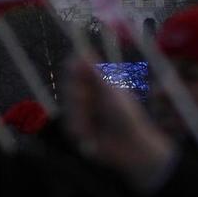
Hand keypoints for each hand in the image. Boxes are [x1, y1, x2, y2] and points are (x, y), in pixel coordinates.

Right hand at [61, 58, 175, 193]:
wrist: (130, 146)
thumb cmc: (126, 115)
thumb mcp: (110, 91)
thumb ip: (95, 72)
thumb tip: (82, 51)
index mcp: (96, 82)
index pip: (74, 68)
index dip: (73, 72)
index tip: (78, 77)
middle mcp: (87, 94)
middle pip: (68, 87)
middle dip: (78, 98)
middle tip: (92, 105)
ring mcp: (81, 111)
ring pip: (67, 108)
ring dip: (81, 117)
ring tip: (96, 125)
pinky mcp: (77, 128)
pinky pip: (68, 125)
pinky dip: (80, 130)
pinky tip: (92, 135)